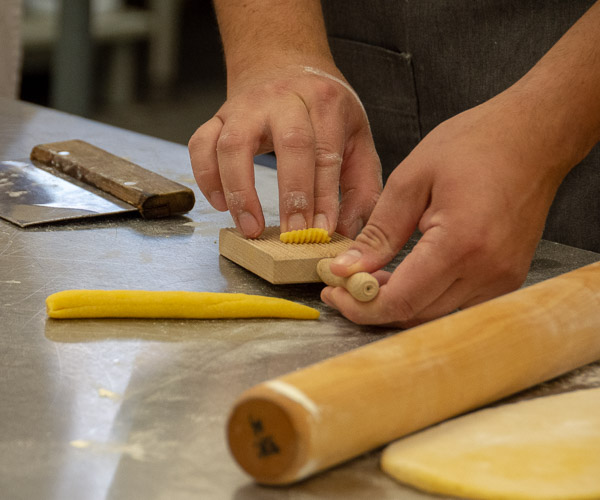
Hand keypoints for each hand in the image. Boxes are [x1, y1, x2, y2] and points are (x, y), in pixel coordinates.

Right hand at [188, 65, 381, 237]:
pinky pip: (201, 144)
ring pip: (234, 144)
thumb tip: (350, 232)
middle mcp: (284, 100)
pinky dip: (206, 176)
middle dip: (292, 195)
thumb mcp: (356, 137)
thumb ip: (361, 186)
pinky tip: (220, 204)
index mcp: (324, 103)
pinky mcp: (218, 116)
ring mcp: (246, 107)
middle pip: (290, 144)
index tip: (321, 231)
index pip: (325, 153)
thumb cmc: (322, 109)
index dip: (324, 196)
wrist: (282, 63)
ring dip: (239, 190)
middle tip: (292, 234)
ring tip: (249, 227)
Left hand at [321, 93, 570, 326]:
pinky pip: (456, 302)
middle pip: (416, 316)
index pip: (401, 301)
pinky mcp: (507, 277)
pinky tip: (404, 274)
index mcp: (460, 244)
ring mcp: (502, 278)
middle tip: (343, 284)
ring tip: (371, 275)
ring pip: (435, 314)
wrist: (534, 136)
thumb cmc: (476, 145)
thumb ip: (379, 231)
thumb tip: (346, 268)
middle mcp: (487, 271)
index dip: (359, 305)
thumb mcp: (412, 178)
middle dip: (372, 306)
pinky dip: (424, 296)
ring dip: (398, 302)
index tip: (333, 291)